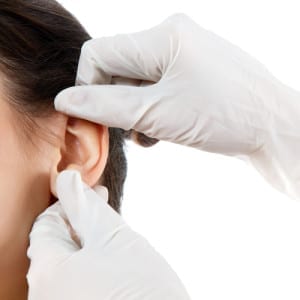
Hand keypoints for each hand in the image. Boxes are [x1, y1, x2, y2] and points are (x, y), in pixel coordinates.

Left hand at [26, 170, 190, 299]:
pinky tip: (112, 257)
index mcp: (47, 274)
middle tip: (104, 208)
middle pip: (57, 244)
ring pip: (69, 261)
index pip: (46, 225)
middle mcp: (46, 295)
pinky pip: (77, 279)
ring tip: (112, 233)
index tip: (92, 194)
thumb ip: (86, 206)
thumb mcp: (113, 237)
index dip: (70, 203)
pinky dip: (92, 262)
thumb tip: (67, 179)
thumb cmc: (141, 287)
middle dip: (81, 222)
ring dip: (88, 241)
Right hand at [54, 13, 299, 202]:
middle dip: (117, 102)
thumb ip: (107, 106)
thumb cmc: (225, 117)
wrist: (274, 129)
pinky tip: (163, 130)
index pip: (99, 54)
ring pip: (137, 81)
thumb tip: (66, 99)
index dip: (88, 86)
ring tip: (152, 132)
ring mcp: (184, 55)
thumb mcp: (158, 114)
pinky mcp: (192, 72)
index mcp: (163, 37)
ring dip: (136, 110)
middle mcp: (172, 38)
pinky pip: (157, 87)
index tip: (94, 117)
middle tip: (132, 129)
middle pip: (118, 68)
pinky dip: (153, 110)